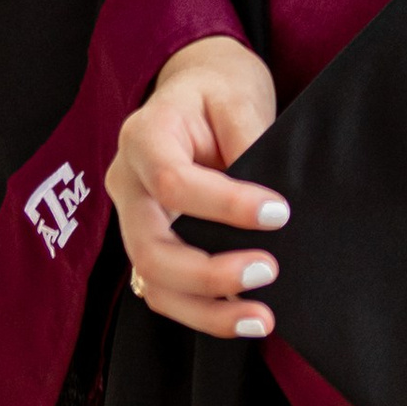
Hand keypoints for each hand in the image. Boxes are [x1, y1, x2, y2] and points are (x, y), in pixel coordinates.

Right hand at [111, 36, 285, 338]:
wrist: (197, 87)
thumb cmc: (218, 89)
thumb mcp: (238, 96)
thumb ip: (249, 142)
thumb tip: (269, 204)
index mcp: (143, 136)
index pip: (172, 182)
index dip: (225, 206)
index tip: (279, 213)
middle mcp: (127, 183)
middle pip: (150, 248)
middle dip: (208, 274)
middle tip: (269, 271)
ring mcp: (133, 219)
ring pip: (153, 282)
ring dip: (206, 310)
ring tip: (262, 318)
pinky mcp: (151, 243)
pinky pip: (165, 290)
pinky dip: (203, 312)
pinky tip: (245, 318)